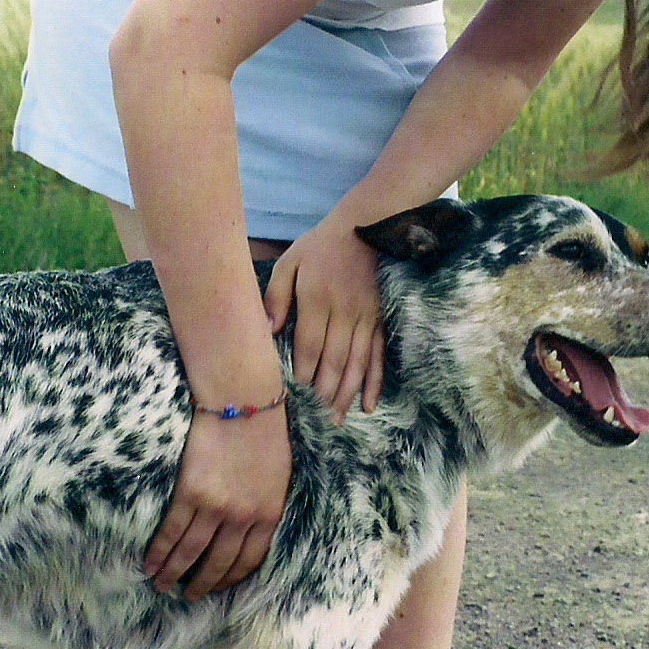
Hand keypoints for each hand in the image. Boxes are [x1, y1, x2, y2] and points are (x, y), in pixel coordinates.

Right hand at [142, 404, 289, 601]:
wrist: (242, 400)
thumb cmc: (265, 430)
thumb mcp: (280, 474)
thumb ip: (267, 503)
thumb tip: (253, 526)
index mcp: (269, 513)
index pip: (250, 559)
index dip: (232, 579)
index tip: (219, 588)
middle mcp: (243, 517)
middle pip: (220, 563)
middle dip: (202, 584)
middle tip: (188, 597)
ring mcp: (216, 507)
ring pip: (192, 552)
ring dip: (175, 574)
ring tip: (162, 586)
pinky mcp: (191, 493)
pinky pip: (172, 531)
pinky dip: (160, 552)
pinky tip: (150, 564)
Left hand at [263, 218, 384, 422]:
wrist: (362, 229)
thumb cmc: (319, 248)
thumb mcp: (289, 263)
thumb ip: (276, 296)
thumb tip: (269, 331)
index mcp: (317, 298)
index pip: (310, 344)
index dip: (305, 373)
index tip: (298, 396)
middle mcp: (344, 312)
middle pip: (335, 360)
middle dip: (326, 393)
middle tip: (319, 419)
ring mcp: (366, 318)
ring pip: (357, 363)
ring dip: (348, 394)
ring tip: (339, 419)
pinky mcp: (380, 320)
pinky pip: (379, 355)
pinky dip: (375, 381)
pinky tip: (369, 404)